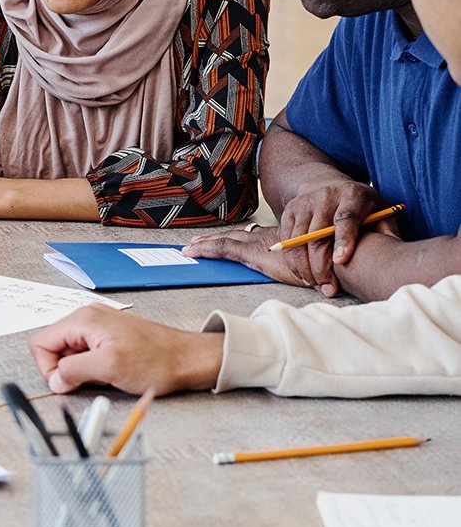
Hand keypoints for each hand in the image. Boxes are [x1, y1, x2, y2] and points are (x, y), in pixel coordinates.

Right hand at [29, 305, 223, 395]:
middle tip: (91, 380)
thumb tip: (55, 380)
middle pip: (54, 347)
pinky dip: (94, 367)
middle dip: (67, 370)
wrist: (188, 359)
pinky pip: (86, 354)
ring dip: (82, 370)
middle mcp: (87, 317)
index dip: (48, 368)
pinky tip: (111, 372)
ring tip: (105, 375)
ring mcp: (98, 326)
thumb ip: (74, 371)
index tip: (66, 383)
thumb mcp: (109, 368)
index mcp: (83, 319)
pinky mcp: (108, 336)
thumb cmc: (157, 361)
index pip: (40, 343)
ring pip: (70, 353)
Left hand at [181, 225, 323, 290]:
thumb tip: (328, 289)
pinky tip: (192, 251)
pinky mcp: (255, 254)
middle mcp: (268, 240)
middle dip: (216, 239)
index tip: (224, 240)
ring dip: (206, 244)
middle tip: (197, 242)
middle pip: (235, 237)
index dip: (237, 238)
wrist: (337, 260)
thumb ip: (317, 275)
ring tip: (189, 248)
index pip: (252, 239)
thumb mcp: (320, 269)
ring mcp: (260, 245)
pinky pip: (223, 248)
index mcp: (280, 242)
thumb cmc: (334, 267)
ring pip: (225, 241)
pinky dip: (206, 249)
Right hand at [270, 182, 396, 296]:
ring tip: (317, 285)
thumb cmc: (361, 207)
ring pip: (297, 241)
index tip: (340, 262)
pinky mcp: (289, 211)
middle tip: (329, 288)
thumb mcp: (381, 212)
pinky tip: (304, 275)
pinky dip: (292, 261)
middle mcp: (325, 196)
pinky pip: (286, 241)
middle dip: (321, 267)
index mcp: (353, 195)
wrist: (329, 186)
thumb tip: (392, 256)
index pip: (345, 219)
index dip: (343, 240)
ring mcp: (303, 203)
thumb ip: (387, 232)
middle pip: (317, 236)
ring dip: (305, 268)